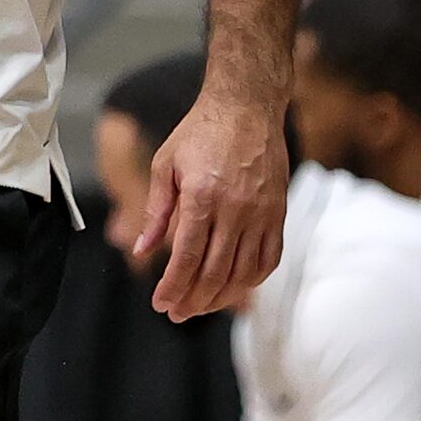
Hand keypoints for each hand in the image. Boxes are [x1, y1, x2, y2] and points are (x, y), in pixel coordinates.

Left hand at [136, 85, 286, 321]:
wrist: (246, 107)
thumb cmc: (199, 132)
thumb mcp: (165, 165)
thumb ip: (156, 212)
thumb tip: (141, 250)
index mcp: (203, 195)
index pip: (188, 256)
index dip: (174, 286)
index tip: (161, 304)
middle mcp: (236, 208)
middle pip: (216, 271)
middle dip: (194, 300)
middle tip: (176, 314)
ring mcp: (262, 212)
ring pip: (244, 272)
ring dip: (221, 297)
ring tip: (199, 306)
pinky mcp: (279, 212)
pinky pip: (269, 259)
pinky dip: (252, 280)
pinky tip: (234, 288)